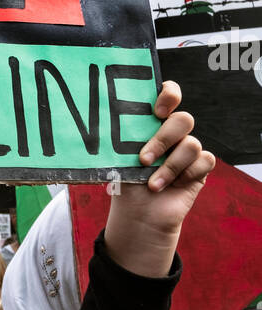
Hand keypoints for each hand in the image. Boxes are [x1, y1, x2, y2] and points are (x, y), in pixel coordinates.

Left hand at [105, 81, 213, 277]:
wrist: (139, 214)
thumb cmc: (127, 182)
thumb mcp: (120, 159)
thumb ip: (122, 140)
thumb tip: (104, 126)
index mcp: (154, 123)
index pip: (170, 94)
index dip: (169, 94)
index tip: (156, 110)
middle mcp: (174, 133)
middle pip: (183, 119)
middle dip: (163, 139)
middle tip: (143, 158)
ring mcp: (188, 149)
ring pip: (192, 144)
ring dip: (169, 167)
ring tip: (151, 185)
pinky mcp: (200, 168)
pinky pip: (204, 161)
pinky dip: (185, 175)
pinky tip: (170, 187)